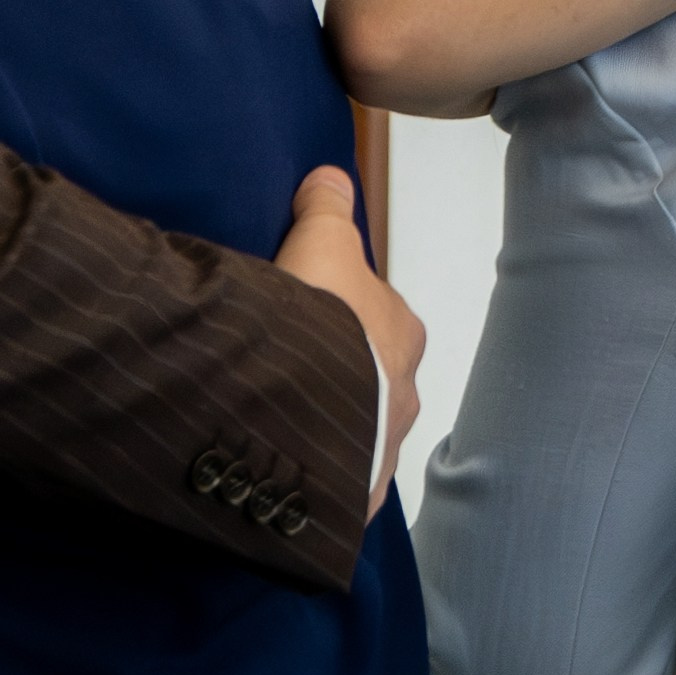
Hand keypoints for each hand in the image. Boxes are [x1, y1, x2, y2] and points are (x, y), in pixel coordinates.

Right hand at [277, 166, 423, 513]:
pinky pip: (332, 487)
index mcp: (403, 335)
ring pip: (353, 434)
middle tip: (284, 371)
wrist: (305, 403)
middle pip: (369, 379)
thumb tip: (331, 175)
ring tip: (271, 424)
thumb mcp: (321, 242)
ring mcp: (381, 452)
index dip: (342, 315)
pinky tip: (277, 474)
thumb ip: (326, 208)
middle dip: (336, 377)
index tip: (304, 316)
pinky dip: (310, 480)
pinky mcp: (351, 499)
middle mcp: (404, 395)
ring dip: (322, 431)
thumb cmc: (321, 318)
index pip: (378, 319)